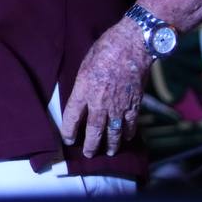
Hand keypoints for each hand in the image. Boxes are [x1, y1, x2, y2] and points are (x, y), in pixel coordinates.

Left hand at [61, 19, 150, 157]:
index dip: (69, 130)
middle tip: (88, 154)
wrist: (131, 46)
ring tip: (109, 152)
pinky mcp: (134, 104)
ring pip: (114, 131)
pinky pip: (131, 123)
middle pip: (94, 129)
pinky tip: (127, 138)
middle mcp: (100, 102)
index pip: (72, 116)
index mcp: (83, 90)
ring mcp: (118, 105)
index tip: (67, 139)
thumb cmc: (104, 50)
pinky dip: (129, 132)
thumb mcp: (83, 65)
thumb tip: (80, 97)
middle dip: (91, 144)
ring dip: (111, 144)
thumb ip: (82, 84)